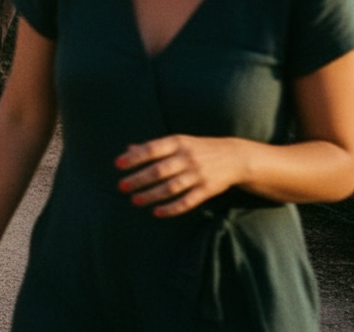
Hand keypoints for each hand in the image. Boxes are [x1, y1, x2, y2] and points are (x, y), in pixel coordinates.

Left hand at [116, 134, 248, 216]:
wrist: (235, 157)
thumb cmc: (199, 148)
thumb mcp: (179, 142)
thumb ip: (154, 146)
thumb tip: (128, 149)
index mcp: (178, 142)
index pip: (152, 149)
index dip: (134, 158)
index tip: (117, 165)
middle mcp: (187, 158)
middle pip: (159, 170)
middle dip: (138, 179)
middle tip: (121, 187)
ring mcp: (198, 175)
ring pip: (171, 188)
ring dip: (151, 195)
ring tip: (135, 200)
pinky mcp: (207, 190)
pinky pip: (187, 201)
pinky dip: (172, 208)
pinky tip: (157, 212)